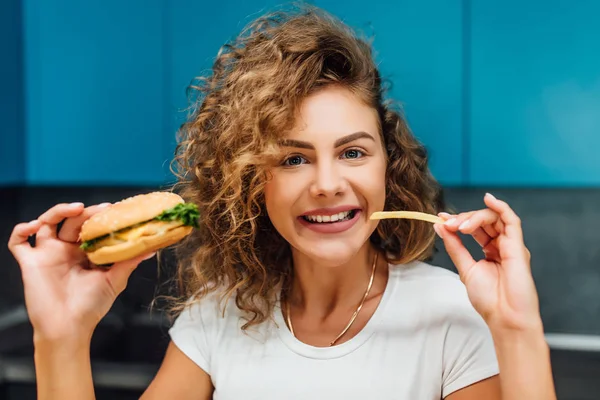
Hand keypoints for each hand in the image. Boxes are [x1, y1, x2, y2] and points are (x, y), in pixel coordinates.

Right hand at [8, 202, 154, 341]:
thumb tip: (151, 248)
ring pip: (46, 222)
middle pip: (71, 220)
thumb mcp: (114, 280)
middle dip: (86, 212)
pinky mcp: (30, 263)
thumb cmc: (91, 307)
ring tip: (76, 208)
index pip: (90, 226)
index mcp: (84, 252)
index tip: (115, 209)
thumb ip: (129, 261)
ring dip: (58, 210)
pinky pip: (18, 241)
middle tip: (102, 209)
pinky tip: (34, 225)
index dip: (99, 216)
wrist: (69, 328)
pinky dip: (21, 230)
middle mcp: (65, 250)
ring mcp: (47, 254)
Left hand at [434, 193, 541, 332]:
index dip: (457, 220)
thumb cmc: (489, 299)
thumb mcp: (466, 268)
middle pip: (483, 220)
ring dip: (474, 216)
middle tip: (448, 224)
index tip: (439, 218)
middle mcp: (502, 245)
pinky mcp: (518, 246)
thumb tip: (439, 226)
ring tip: (459, 225)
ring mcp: (511, 245)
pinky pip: (512, 220)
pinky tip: (488, 199)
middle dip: (463, 219)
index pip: (474, 228)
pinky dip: (500, 207)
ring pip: (494, 217)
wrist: (505, 317)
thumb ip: (455, 246)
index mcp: (490, 251)